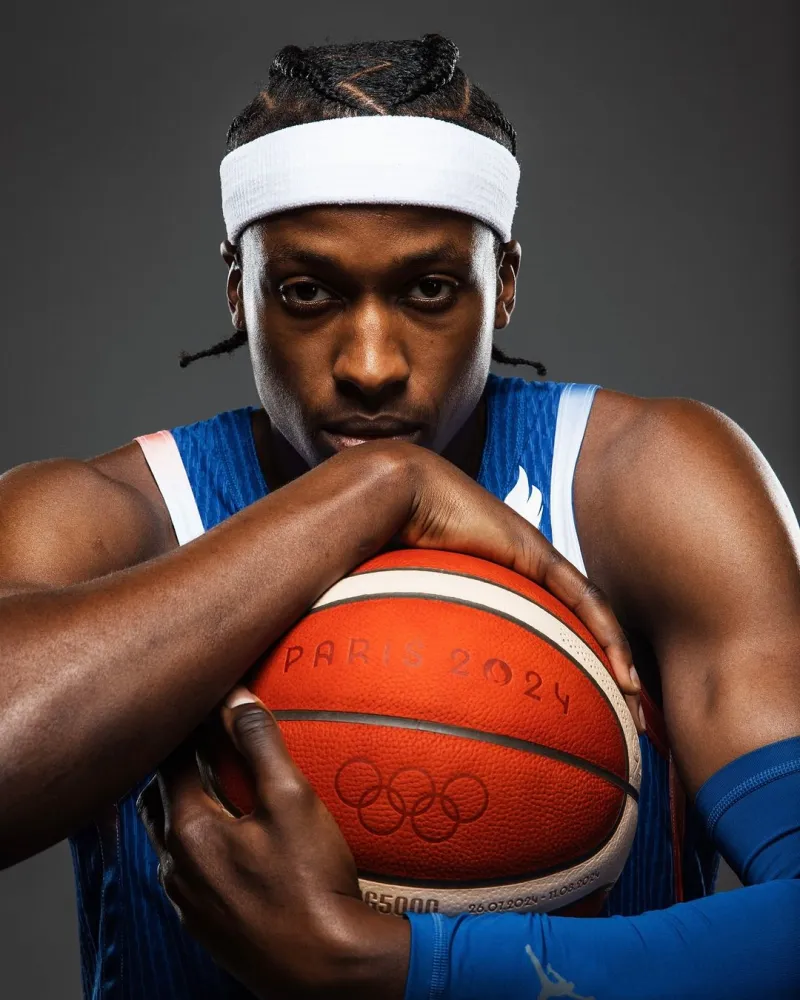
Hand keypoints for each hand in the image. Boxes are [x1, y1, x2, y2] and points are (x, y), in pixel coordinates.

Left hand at [137, 690, 409, 999]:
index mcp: (189, 830)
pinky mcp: (205, 924)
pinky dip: (198, 841)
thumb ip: (259, 744)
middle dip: (175, 764)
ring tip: (213, 782)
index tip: (199, 701)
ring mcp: (187, 900)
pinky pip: (187, 870)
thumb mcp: (291, 800)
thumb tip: (235, 697)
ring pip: (170, 838)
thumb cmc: (309, 884)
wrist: (325, 970)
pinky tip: (229, 838)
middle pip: (159, 799)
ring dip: (184, 804)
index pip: (169, 760)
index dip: (184, 725)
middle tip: (200, 738)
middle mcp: (175, 866)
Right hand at [391, 444, 644, 730]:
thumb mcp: (411, 605)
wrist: (398, 496)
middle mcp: (522, 574)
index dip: (569, 666)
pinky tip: (626, 676)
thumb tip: (396, 697)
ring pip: (592, 618)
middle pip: (577, 627)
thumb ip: (416, 642)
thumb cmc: (388, 550)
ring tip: (636, 704)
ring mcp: (534, 560)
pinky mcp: (540, 555)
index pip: (548, 630)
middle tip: (624, 719)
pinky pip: (587, 602)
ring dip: (617, 660)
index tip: (580, 713)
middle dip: (605, 673)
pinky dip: (610, 637)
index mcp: (499, 587)